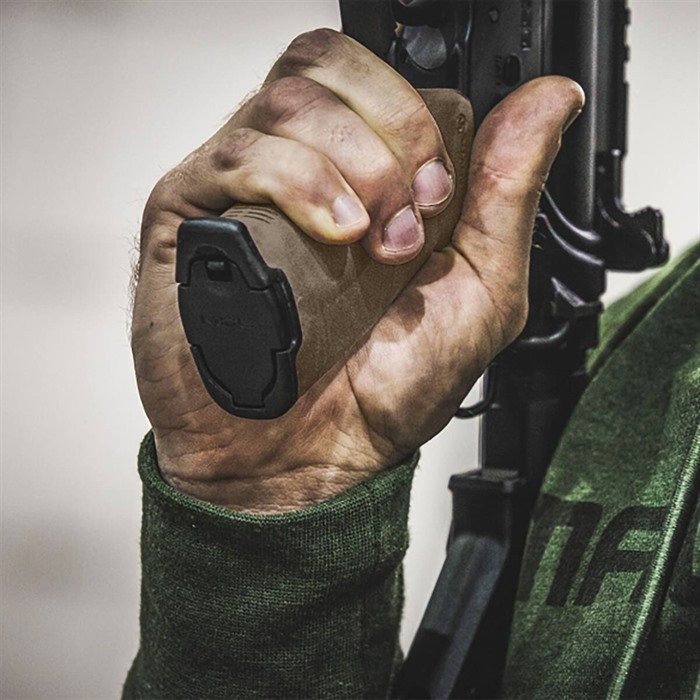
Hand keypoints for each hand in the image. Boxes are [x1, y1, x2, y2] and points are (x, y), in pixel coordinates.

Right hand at [131, 29, 582, 512]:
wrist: (305, 458)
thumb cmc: (381, 387)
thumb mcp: (478, 292)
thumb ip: (509, 194)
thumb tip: (549, 101)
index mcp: (366, 177)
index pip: (383, 81)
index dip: (419, 115)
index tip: (439, 195)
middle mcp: (304, 170)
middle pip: (330, 67)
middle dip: (391, 131)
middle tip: (409, 217)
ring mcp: (244, 189)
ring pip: (286, 101)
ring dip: (348, 163)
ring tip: (366, 242)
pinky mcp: (191, 215)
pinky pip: (235, 155)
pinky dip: (296, 182)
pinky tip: (331, 234)